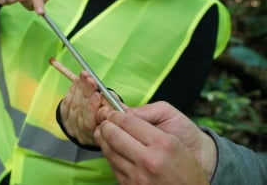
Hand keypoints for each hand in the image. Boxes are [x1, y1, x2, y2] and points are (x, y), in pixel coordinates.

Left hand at [60, 71, 109, 145]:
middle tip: (91, 80)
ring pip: (74, 107)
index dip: (93, 107)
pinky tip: (78, 81)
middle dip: (87, 93)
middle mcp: (83, 134)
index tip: (98, 94)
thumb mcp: (114, 112)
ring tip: (86, 76)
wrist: (94, 123)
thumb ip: (111, 107)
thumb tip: (106, 99)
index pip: (92, 122)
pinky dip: (72, 90)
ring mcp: (72, 128)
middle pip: (82, 112)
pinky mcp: (64, 119)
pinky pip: (66, 104)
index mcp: (96, 135)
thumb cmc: (108, 116)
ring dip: (80, 88)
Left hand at [95, 101, 216, 183]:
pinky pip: (112, 166)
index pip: (128, 122)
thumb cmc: (185, 168)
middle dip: (106, 124)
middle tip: (106, 121)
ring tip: (104, 133)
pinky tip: (112, 149)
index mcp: (162, 144)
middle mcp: (148, 160)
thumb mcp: (174, 141)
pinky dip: (110, 155)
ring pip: (108, 150)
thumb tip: (124, 114)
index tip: (114, 112)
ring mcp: (137, 176)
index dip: (116, 114)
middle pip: (113, 135)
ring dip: (103, 139)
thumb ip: (149, 125)